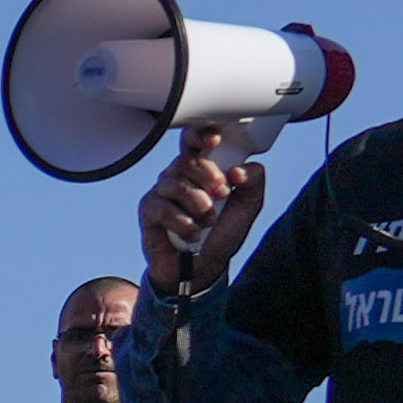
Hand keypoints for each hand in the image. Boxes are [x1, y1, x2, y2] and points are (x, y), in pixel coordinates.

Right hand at [138, 128, 266, 287]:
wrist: (202, 267)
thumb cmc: (221, 234)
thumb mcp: (248, 207)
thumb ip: (253, 182)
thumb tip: (238, 171)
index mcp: (202, 168)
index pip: (195, 141)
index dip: (201, 135)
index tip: (214, 142)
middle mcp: (179, 175)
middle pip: (187, 160)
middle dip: (208, 176)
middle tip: (221, 193)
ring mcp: (161, 192)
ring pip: (175, 184)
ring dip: (198, 204)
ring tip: (208, 221)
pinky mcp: (149, 210)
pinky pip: (162, 207)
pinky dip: (181, 222)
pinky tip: (192, 233)